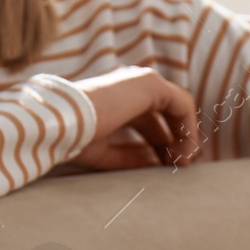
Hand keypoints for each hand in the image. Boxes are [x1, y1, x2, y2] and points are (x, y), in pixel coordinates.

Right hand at [66, 66, 202, 171]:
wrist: (61, 124)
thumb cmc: (74, 138)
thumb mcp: (106, 152)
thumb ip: (131, 156)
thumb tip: (154, 162)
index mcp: (118, 100)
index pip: (150, 122)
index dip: (162, 145)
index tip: (166, 168)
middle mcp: (131, 86)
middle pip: (167, 115)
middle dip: (177, 141)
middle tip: (179, 167)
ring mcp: (141, 81)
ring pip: (179, 109)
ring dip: (185, 137)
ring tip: (181, 163)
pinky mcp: (150, 84)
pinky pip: (183, 106)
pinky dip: (188, 129)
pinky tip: (182, 152)